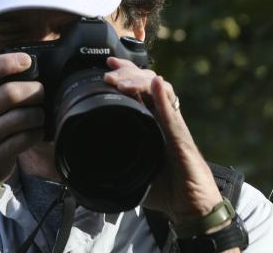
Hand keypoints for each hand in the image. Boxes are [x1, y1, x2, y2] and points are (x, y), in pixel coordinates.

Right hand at [0, 53, 44, 182]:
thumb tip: (28, 66)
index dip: (6, 62)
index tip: (27, 61)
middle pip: (11, 93)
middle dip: (34, 90)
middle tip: (40, 92)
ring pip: (22, 117)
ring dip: (38, 114)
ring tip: (39, 114)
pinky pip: (25, 138)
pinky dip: (37, 132)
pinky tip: (36, 130)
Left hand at [104, 58, 221, 222]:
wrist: (191, 206)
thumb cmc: (164, 187)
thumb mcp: (131, 170)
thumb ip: (112, 163)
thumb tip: (81, 164)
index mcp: (150, 119)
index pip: (138, 87)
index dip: (125, 71)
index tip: (109, 64)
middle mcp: (162, 117)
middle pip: (147, 81)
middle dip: (127, 72)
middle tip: (109, 74)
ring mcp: (172, 124)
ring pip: (159, 90)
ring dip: (139, 82)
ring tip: (122, 83)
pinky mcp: (182, 138)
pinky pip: (172, 114)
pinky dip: (163, 97)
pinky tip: (156, 84)